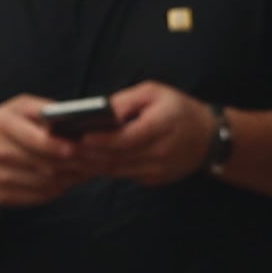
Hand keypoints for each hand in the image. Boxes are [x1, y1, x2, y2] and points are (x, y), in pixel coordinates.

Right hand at [0, 95, 96, 210]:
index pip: (37, 139)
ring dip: (69, 179)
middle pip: (47, 164)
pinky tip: (63, 180)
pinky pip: (40, 196)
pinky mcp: (3, 195)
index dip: (60, 146)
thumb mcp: (15, 108)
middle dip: (74, 165)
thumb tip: (76, 119)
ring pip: (47, 183)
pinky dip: (57, 189)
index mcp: (3, 124)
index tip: (77, 148)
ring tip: (83, 171)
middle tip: (93, 162)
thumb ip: (44, 110)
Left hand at [79, 82, 218, 185]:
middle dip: (88, 154)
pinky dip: (105, 169)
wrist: (210, 137)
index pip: (127, 138)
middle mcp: (161, 153)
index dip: (102, 140)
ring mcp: (159, 171)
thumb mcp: (154, 92)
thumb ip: (125, 101)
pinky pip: (125, 175)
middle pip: (118, 158)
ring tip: (67, 155)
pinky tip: (86, 162)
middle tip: (62, 148)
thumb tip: (98, 112)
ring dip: (92, 165)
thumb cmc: (178, 108)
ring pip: (118, 171)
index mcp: (161, 127)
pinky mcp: (155, 179)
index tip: (79, 137)